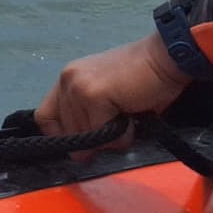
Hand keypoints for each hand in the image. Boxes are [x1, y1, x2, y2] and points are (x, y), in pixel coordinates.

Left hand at [38, 36, 190, 142]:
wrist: (167, 57)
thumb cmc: (145, 78)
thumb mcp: (109, 98)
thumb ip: (90, 119)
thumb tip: (80, 155)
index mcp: (70, 77)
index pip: (45, 117)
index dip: (62, 135)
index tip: (85, 142)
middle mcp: (68, 79)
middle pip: (66, 131)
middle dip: (93, 140)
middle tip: (119, 129)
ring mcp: (78, 86)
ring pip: (84, 135)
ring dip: (110, 138)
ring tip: (129, 119)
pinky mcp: (94, 94)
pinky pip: (101, 132)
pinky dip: (122, 135)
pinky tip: (134, 117)